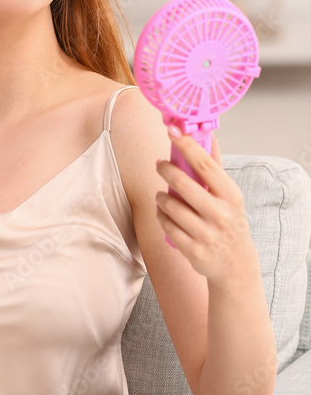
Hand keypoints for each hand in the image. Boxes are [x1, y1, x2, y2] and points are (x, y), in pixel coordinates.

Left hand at [154, 127, 257, 284]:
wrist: (235, 264)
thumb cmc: (229, 221)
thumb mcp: (229, 196)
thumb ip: (215, 167)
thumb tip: (207, 135)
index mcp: (231, 196)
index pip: (205, 164)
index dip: (186, 145)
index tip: (172, 131)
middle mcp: (220, 214)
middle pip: (182, 183)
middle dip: (165, 169)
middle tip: (159, 164)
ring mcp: (206, 233)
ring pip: (170, 205)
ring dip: (161, 196)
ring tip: (162, 194)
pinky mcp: (192, 249)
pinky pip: (166, 225)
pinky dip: (161, 215)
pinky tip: (164, 212)